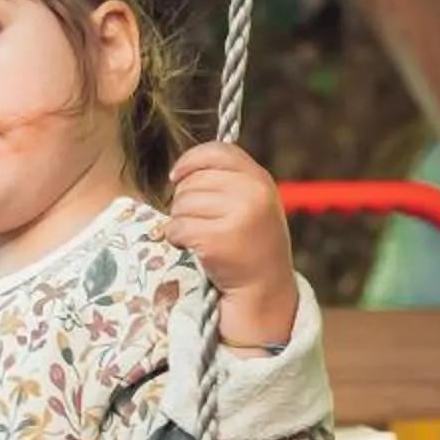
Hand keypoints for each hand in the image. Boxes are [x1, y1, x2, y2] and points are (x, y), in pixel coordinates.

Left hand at [166, 144, 296, 348]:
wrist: (264, 288)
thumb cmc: (252, 244)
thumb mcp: (253, 203)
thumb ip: (229, 181)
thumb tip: (182, 169)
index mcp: (259, 179)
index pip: (217, 151)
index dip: (190, 161)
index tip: (176, 176)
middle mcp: (251, 193)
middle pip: (193, 181)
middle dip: (184, 200)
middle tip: (198, 221)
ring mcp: (235, 216)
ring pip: (181, 204)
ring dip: (180, 221)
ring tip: (199, 236)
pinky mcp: (216, 240)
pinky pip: (176, 227)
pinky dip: (176, 238)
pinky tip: (190, 247)